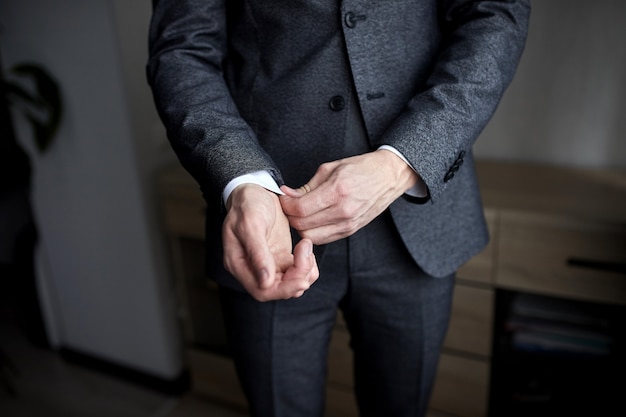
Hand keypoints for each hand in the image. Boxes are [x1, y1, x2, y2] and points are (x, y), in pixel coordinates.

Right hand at [223, 184, 318, 301]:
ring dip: (305, 272)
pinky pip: (297, 272)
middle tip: (307, 255)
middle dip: (297, 279)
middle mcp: (253, 269)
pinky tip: (307, 249)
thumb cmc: (247, 204)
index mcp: (239, 264)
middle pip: (278, 290)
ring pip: (291, 283)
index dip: (283, 289)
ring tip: (306, 247)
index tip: (300, 276)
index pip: (262, 291)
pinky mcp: (281, 257)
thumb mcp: (251, 224)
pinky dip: (307, 265)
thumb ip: (258, 254)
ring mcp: (269, 264)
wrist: (255, 191)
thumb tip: (265, 282)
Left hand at [280, 149, 418, 243]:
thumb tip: (286, 194)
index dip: (286, 206)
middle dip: (290, 217)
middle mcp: (343, 211)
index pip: (300, 209)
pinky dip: (314, 232)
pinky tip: (313, 220)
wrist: (388, 177)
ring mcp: (348, 224)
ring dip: (301, 226)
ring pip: (311, 236)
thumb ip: (306, 186)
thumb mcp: (330, 169)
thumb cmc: (361, 168)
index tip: (284, 199)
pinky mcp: (351, 230)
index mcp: (337, 191)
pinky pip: (324, 239)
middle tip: (290, 206)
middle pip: (302, 226)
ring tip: (301, 213)